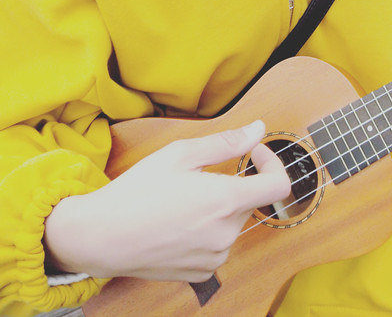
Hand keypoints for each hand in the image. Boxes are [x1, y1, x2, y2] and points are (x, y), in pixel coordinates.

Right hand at [44, 119, 290, 281]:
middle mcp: (227, 233)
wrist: (102, 237)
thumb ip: (227, 142)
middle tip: (200, 174)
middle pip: (250, 201)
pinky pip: (217, 246)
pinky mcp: (201, 273)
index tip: (254, 152)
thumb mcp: (182, 153)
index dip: (272, 163)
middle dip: (235, 182)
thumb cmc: (138, 191)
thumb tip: (259, 129)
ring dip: (219, 208)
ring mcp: (214, 257)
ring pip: (232, 223)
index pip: (279, 186)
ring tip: (183, 200)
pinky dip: (207, 231)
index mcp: (227, 200)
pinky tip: (179, 223)